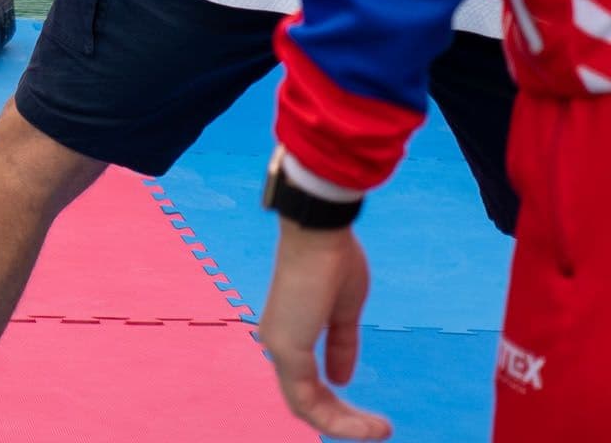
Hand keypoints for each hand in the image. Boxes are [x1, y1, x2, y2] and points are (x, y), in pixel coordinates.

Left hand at [258, 221, 391, 440]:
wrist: (320, 234)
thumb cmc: (333, 261)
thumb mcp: (345, 312)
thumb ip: (342, 345)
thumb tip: (342, 381)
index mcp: (290, 332)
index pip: (308, 383)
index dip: (339, 405)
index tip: (373, 417)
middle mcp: (277, 342)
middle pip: (307, 400)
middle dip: (344, 421)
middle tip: (380, 429)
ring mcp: (278, 347)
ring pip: (305, 407)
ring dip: (345, 426)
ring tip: (381, 432)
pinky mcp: (287, 349)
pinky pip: (306, 401)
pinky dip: (338, 420)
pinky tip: (368, 427)